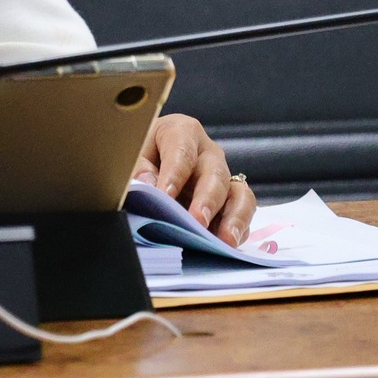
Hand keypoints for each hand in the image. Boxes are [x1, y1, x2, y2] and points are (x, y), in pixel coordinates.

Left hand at [132, 112, 253, 245]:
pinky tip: (228, 245)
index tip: (166, 196)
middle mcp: (208, 153)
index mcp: (182, 132)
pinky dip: (238, 229)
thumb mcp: (135, 151)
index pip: (182, 152)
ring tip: (225, 240)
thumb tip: (148, 184)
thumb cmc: (144, 151)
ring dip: (234, 217)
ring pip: (239, 194)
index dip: (174, 175)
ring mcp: (223, 176)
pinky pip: (242, 212)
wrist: (153, 156)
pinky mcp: (230, 199)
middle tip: (197, 221)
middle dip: (207, 199)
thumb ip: (139, 167)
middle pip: (215, 174)